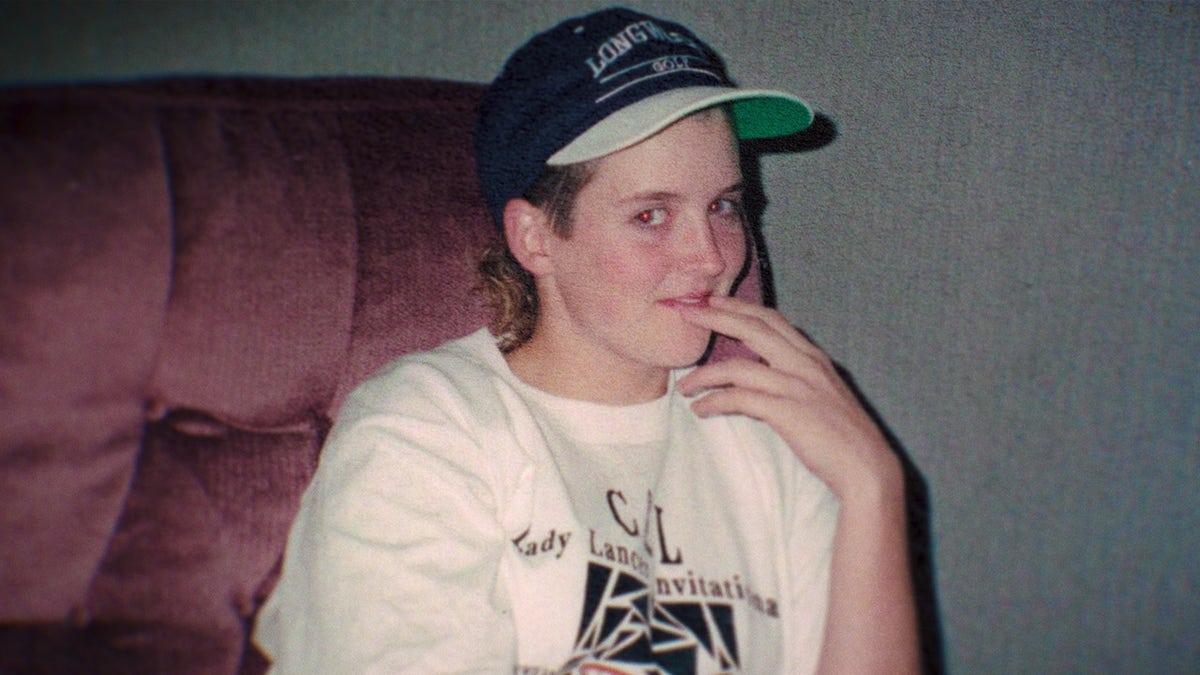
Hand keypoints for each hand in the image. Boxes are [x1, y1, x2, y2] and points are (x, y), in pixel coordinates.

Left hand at [677, 295, 901, 502]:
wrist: (866, 467)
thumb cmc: (842, 436)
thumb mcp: (821, 394)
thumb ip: (796, 377)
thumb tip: (764, 373)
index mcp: (812, 357)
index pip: (771, 319)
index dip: (739, 307)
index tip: (711, 302)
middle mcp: (804, 364)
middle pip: (752, 328)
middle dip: (716, 317)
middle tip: (686, 313)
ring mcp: (796, 387)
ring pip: (737, 367)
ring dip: (704, 374)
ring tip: (682, 387)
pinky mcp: (787, 412)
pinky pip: (739, 399)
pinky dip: (714, 402)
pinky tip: (700, 409)